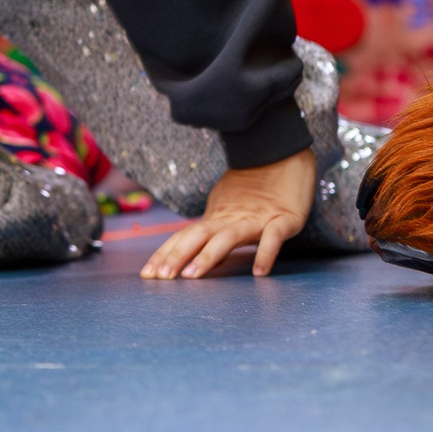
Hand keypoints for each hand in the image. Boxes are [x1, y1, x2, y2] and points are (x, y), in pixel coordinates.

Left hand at [141, 149, 316, 278]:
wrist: (285, 154)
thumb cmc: (256, 189)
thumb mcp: (230, 213)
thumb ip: (215, 237)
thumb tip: (202, 261)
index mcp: (218, 217)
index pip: (185, 236)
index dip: (166, 254)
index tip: (147, 274)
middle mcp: (232, 218)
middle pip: (198, 236)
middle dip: (177, 255)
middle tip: (161, 277)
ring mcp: (258, 218)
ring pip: (228, 237)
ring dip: (207, 255)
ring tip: (192, 275)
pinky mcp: (286, 218)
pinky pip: (274, 236)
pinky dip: (266, 252)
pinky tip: (259, 272)